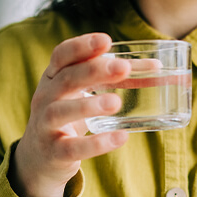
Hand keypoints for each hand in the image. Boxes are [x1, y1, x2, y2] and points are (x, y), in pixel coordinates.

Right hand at [10, 33, 130, 196]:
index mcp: (53, 77)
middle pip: (66, 79)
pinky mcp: (54, 152)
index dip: (82, 46)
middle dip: (93, 71)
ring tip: (116, 102)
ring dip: (88, 105)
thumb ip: (116, 77)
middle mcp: (45, 97)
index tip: (106, 40)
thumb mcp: (83, 91)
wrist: (40, 156)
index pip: (62, 55)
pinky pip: (73, 148)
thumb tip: (156, 66)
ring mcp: (45, 125)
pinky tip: (120, 137)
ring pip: (61, 111)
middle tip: (123, 68)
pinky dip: (97, 143)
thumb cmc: (69, 114)